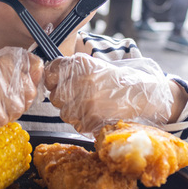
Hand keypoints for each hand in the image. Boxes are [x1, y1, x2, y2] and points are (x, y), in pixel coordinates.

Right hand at [0, 47, 42, 130]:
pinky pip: (4, 119)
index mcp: (7, 58)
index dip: (33, 79)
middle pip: (30, 93)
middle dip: (21, 101)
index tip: (23, 85)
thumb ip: (21, 69)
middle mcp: (2, 70)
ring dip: (8, 112)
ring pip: (19, 109)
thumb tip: (41, 71)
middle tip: (5, 99)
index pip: (36, 66)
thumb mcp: (0, 66)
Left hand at [44, 54, 175, 134]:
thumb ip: (70, 69)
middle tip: (79, 96)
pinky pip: (76, 125)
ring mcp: (86, 101)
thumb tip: (47, 77)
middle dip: (63, 99)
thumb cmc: (115, 79)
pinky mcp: (92, 118)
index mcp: (81, 63)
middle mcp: (82, 80)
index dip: (53, 79)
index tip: (58, 83)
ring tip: (91, 105)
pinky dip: (84, 122)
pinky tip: (96, 113)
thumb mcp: (93, 65)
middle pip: (54, 97)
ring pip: (63, 113)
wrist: (140, 93)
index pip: (51, 71)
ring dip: (73, 112)